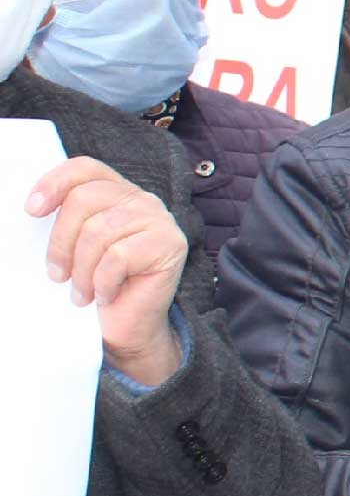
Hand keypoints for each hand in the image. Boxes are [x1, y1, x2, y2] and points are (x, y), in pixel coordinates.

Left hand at [29, 157, 187, 385]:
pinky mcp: (170, 245)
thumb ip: (70, 220)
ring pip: (99, 231)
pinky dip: (103, 282)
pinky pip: (118, 256)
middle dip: (60, 242)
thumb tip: (33, 207)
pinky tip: (106, 295)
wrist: (131, 326)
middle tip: (56, 274)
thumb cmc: (100, 286)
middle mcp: (142, 200)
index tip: (31, 211)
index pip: (85, 168)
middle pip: (84, 199)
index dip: (54, 183)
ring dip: (82, 269)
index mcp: (119, 193)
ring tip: (82, 292)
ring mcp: (160, 220)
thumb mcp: (78, 246)